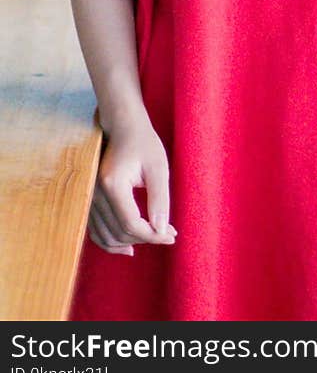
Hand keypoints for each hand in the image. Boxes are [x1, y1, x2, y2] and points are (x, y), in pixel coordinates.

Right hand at [87, 116, 175, 255]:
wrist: (122, 127)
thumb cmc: (142, 142)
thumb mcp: (158, 166)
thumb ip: (159, 198)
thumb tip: (162, 230)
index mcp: (112, 184)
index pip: (130, 223)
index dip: (152, 235)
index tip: (172, 235)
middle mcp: (95, 194)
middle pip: (119, 232)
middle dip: (145, 238)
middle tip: (169, 234)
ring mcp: (89, 198)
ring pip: (106, 236)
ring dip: (130, 243)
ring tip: (154, 240)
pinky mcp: (89, 201)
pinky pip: (96, 231)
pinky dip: (111, 241)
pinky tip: (129, 246)